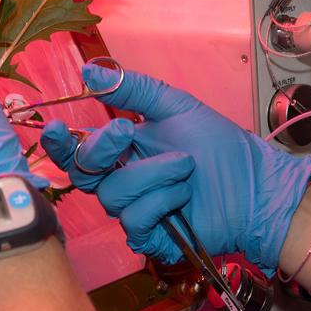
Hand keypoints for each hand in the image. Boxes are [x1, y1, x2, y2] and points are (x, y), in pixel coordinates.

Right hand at [41, 64, 310, 274]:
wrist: (254, 184)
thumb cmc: (220, 146)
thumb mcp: (176, 106)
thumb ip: (133, 90)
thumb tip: (89, 72)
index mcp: (122, 151)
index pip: (78, 150)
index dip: (60, 143)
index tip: (55, 127)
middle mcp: (122, 181)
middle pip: (84, 174)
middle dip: (103, 150)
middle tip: (127, 132)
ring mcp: (135, 211)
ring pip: (113, 195)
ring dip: (152, 175)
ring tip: (185, 167)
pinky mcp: (151, 237)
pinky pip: (135, 221)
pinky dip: (161, 203)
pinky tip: (183, 197)